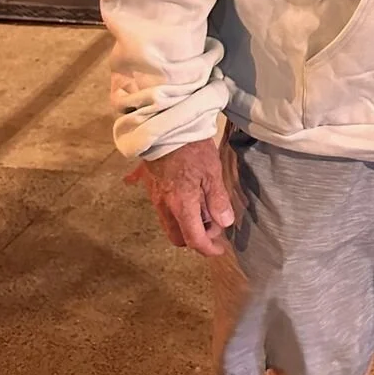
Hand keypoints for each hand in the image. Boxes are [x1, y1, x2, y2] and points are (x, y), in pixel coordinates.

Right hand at [125, 138, 234, 256]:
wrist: (164, 125)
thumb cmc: (191, 148)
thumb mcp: (212, 172)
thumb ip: (217, 200)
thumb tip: (224, 223)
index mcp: (181, 205)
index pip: (194, 239)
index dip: (208, 249)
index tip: (219, 249)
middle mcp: (164, 206)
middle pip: (177, 236)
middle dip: (195, 237)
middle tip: (212, 222)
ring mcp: (153, 195)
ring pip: (168, 222)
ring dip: (185, 222)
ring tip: (201, 204)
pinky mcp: (149, 183)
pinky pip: (156, 200)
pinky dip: (168, 202)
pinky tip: (176, 191)